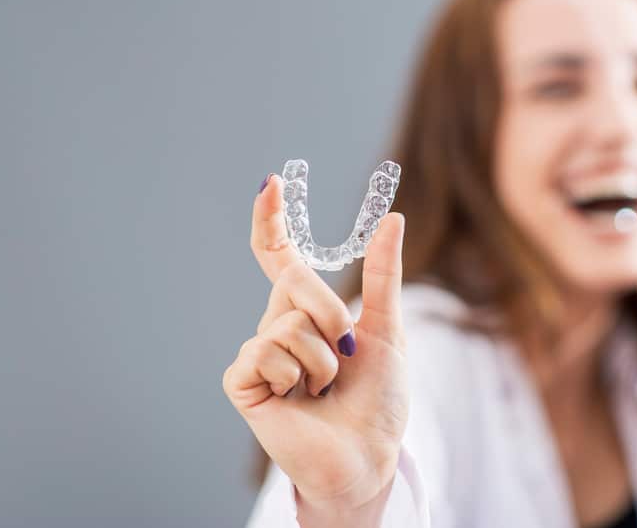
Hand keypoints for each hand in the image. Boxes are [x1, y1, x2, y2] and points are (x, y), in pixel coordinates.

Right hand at [223, 174, 407, 518]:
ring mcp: (259, 352)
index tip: (271, 182)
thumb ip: (384, 275)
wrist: (368, 455)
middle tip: (348, 348)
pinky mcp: (243, 380)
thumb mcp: (388, 329)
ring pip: (287, 321)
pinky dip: (296, 376)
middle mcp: (278, 324)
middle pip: (293, 280)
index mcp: (307, 310)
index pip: (280, 256)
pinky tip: (298, 400)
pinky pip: (266, 351)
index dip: (271, 220)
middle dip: (332, 312)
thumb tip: (393, 219)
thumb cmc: (378, 399)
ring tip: (325, 388)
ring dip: (323, 358)